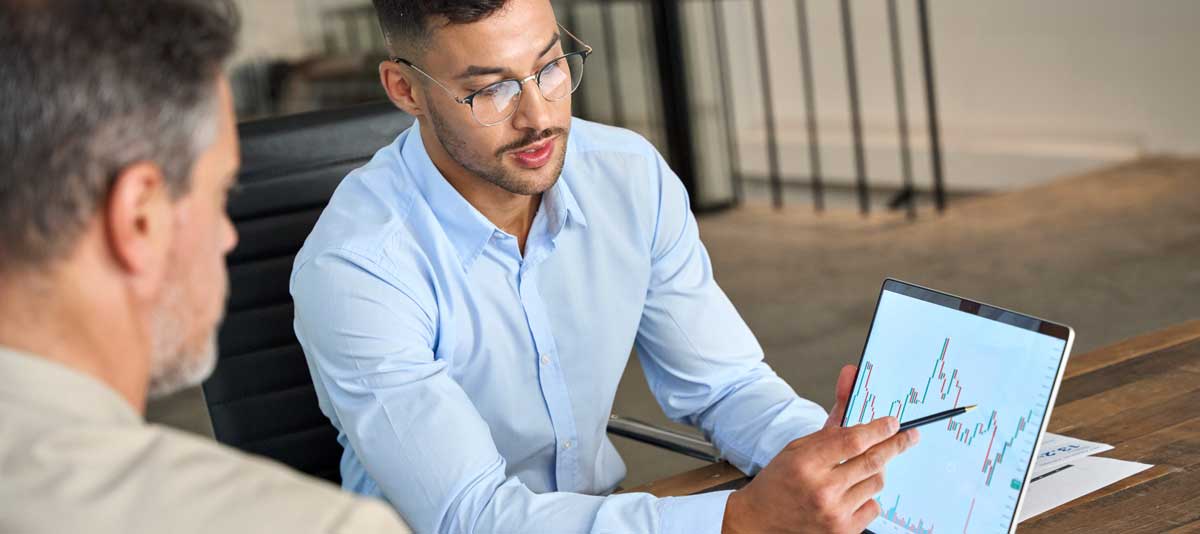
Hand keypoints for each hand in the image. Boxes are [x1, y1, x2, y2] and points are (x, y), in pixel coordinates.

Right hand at [721, 364, 920, 533]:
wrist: (760, 521)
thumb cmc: (779, 480)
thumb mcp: (799, 447)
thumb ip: (832, 420)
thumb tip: (850, 377)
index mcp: (805, 463)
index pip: (853, 441)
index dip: (878, 429)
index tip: (893, 423)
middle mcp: (821, 489)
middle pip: (873, 461)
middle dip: (896, 445)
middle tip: (910, 436)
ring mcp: (834, 513)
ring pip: (876, 483)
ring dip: (875, 471)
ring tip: (859, 469)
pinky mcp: (843, 531)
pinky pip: (873, 507)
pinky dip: (868, 496)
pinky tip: (852, 494)